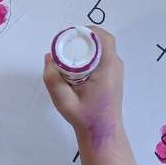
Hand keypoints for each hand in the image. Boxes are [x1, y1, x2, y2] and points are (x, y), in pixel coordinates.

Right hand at [44, 26, 124, 149]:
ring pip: (102, 50)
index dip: (88, 31)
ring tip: (69, 55)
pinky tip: (76, 66)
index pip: (104, 38)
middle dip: (83, 39)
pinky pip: (103, 59)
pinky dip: (90, 57)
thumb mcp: (64, 100)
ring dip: (87, 48)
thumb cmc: (86, 118)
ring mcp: (116, 72)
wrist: (102, 133)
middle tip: (65, 46)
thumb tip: (49, 57)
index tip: (71, 36)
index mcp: (108, 68)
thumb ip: (53, 79)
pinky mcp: (113, 77)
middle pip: (102, 42)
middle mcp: (115, 67)